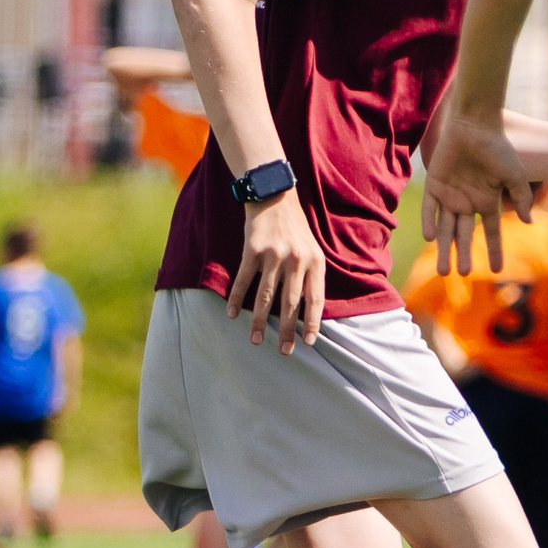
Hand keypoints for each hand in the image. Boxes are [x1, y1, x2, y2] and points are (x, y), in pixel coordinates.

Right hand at [228, 190, 325, 353]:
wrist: (274, 195)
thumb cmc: (295, 228)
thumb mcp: (312, 248)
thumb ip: (311, 274)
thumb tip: (309, 309)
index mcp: (315, 261)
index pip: (316, 299)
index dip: (313, 322)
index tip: (309, 342)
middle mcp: (296, 260)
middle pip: (291, 303)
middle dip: (287, 330)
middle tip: (284, 351)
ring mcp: (274, 254)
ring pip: (266, 296)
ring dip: (259, 321)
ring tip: (256, 341)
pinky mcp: (252, 249)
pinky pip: (244, 280)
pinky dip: (237, 299)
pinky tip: (232, 315)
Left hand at [423, 111, 535, 275]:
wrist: (474, 126)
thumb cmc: (497, 148)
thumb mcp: (515, 175)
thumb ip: (521, 198)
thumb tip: (529, 222)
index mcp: (487, 202)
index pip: (490, 233)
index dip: (495, 251)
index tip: (499, 271)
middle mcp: (467, 203)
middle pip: (463, 236)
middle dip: (463, 256)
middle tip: (462, 274)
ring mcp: (449, 196)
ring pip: (444, 229)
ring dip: (444, 248)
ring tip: (444, 271)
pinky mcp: (434, 185)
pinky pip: (430, 209)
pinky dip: (429, 222)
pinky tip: (431, 238)